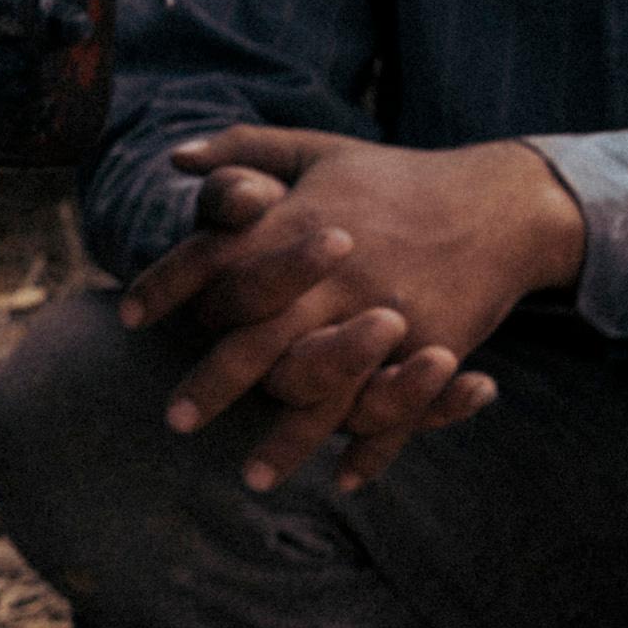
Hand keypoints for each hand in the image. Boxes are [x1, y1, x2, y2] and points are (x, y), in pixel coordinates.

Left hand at [116, 127, 589, 493]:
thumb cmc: (393, 175)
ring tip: (251, 477)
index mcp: (300, 224)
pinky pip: (397, 409)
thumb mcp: (318, 149)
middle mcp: (337, 274)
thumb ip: (243, 151)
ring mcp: (387, 315)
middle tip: (173, 420)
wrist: (501, 200)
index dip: (165, 286)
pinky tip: (346, 479)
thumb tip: (174, 159)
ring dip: (288, 439)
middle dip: (214, 382)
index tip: (125, 315)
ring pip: (325, 388)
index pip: (214, 258)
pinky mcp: (434, 346)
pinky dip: (375, 449)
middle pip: (259, 338)